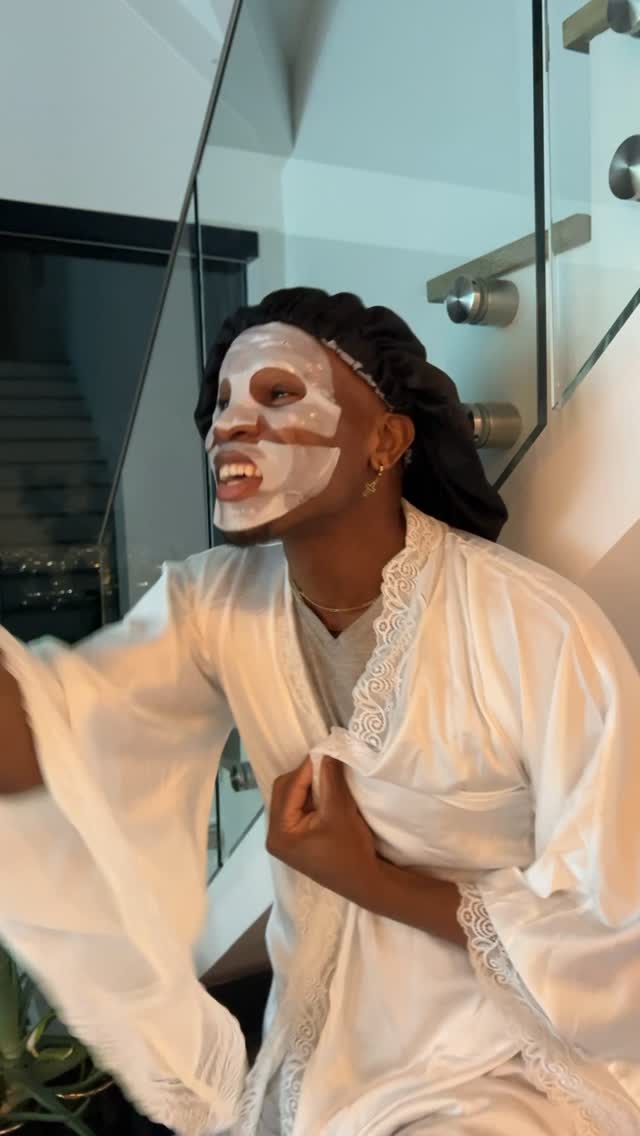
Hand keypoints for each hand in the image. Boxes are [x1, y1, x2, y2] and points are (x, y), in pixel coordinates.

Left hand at [266, 756, 378, 902]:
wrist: (364, 882)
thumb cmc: (350, 850)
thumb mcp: (340, 810)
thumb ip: (330, 779)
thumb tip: (327, 751)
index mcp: (279, 832)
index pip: (288, 788)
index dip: (306, 768)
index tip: (325, 751)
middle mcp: (274, 836)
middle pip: (284, 792)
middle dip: (304, 776)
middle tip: (326, 765)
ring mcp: (284, 839)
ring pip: (290, 799)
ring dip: (307, 786)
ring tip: (327, 777)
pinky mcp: (295, 840)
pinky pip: (296, 809)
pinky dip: (309, 797)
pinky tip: (324, 792)